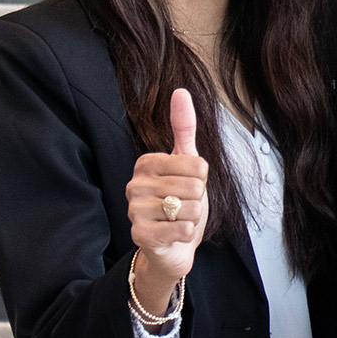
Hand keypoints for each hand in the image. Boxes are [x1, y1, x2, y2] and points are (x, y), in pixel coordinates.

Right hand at [126, 88, 208, 314]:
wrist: (172, 246)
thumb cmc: (180, 202)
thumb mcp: (187, 162)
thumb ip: (183, 127)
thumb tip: (180, 91)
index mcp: (146, 163)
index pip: (197, 164)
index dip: (201, 179)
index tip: (187, 185)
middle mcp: (135, 184)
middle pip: (194, 187)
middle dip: (197, 200)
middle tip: (183, 206)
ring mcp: (134, 211)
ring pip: (191, 208)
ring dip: (193, 218)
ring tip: (178, 220)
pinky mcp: (140, 235)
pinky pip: (184, 229)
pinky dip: (187, 234)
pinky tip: (174, 234)